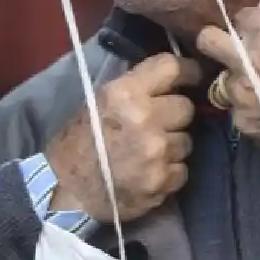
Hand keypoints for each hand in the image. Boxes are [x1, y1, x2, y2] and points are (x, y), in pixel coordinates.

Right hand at [45, 53, 201, 223]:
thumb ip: (135, 88)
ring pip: (187, 140)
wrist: (65, 192)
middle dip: (175, 115)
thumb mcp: (99, 102)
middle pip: (186, 107)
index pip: (172, 68)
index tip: (193, 76)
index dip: (187, 71)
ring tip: (149, 152)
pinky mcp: (162, 181)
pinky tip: (150, 172)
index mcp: (124, 94)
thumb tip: (170, 80)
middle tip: (158, 124)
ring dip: (173, 145)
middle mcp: (144, 119)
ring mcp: (156, 152)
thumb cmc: (79, 142)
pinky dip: (170, 172)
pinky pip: (182, 169)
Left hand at [196, 6, 259, 146]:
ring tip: (256, 97)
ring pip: (224, 84)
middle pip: (208, 40)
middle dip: (212, 40)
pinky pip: (241, 114)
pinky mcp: (241, 120)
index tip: (255, 26)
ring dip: (238, 87)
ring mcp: (238, 92)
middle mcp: (243, 60)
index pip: (244, 16)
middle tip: (225, 48)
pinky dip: (252, 114)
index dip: (249, 21)